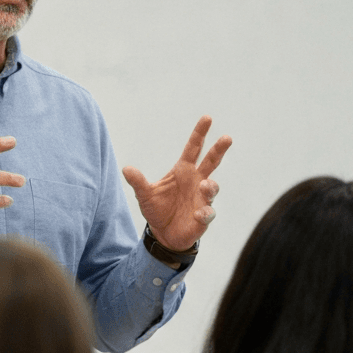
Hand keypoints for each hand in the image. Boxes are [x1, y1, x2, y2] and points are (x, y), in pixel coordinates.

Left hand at [122, 115, 231, 252]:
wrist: (163, 234)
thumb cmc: (157, 209)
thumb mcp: (145, 195)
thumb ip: (138, 182)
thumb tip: (126, 169)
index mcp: (183, 171)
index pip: (193, 148)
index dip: (200, 133)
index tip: (207, 118)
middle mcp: (196, 181)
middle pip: (211, 161)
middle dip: (219, 149)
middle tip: (227, 137)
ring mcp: (202, 198)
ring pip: (212, 187)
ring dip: (210, 186)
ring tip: (205, 185)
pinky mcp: (203, 217)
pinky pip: (207, 213)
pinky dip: (204, 212)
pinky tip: (198, 213)